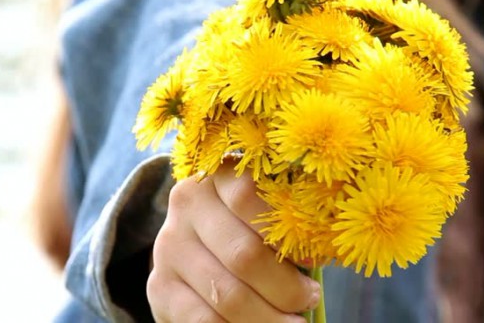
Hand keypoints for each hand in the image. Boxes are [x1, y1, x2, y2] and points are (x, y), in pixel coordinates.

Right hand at [147, 159, 320, 321]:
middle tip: (309, 299)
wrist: (196, 240)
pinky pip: (203, 320)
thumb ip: (287, 221)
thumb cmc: (249, 221)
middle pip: (242, 254)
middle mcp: (186, 205)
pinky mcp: (159, 285)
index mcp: (217, 175)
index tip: (318, 259)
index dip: (287, 231)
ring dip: (269, 318)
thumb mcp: (264, 206)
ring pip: (226, 294)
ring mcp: (168, 246)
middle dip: (285, 287)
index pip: (248, 197)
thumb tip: (323, 254)